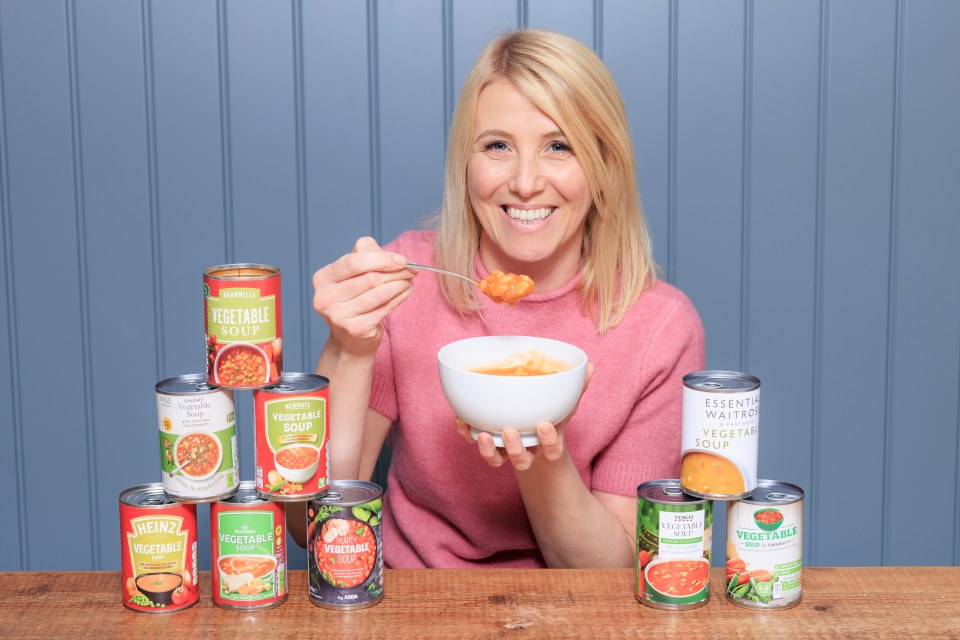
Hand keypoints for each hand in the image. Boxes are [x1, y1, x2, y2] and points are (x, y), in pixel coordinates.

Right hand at [312, 237, 414, 356]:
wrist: (350, 339)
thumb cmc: (354, 299)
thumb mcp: (354, 274)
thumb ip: (366, 255)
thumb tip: (388, 254)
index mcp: (323, 278)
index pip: (353, 262)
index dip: (381, 259)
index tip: (402, 259)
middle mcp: (326, 298)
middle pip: (369, 278)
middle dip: (396, 271)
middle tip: (411, 269)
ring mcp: (339, 316)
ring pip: (379, 293)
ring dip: (400, 284)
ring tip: (410, 280)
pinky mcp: (355, 329)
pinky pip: (384, 308)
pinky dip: (399, 298)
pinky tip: (406, 292)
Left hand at [454, 362, 593, 470]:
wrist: (533, 439)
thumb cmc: (551, 416)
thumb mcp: (565, 404)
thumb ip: (578, 387)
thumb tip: (590, 366)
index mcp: (548, 443)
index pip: (552, 449)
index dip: (549, 441)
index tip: (544, 426)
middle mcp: (527, 451)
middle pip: (522, 460)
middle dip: (515, 449)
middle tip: (508, 431)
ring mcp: (505, 450)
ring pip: (497, 460)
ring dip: (488, 450)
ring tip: (481, 434)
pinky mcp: (488, 444)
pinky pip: (475, 444)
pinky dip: (466, 433)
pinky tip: (460, 419)